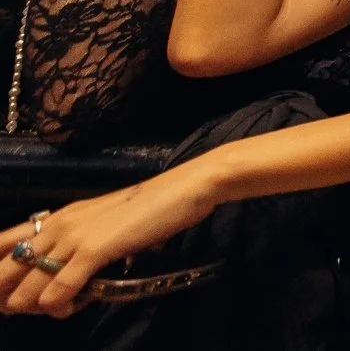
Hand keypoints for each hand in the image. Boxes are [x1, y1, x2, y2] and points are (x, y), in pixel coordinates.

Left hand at [0, 165, 219, 315]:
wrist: (182, 189)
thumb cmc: (148, 207)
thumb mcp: (102, 224)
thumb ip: (78, 245)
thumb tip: (64, 274)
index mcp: (56, 218)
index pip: (1, 245)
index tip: (10, 293)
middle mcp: (56, 226)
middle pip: (5, 271)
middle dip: (10, 298)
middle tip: (30, 309)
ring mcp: (73, 237)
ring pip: (26, 288)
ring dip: (36, 308)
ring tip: (60, 307)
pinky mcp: (93, 250)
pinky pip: (57, 291)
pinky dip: (58, 306)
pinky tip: (73, 305)